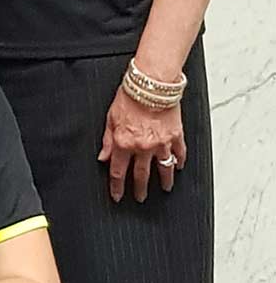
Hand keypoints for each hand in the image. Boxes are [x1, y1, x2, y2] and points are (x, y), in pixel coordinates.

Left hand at [99, 84, 184, 203]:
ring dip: (165, 181)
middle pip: (141, 175)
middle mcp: (143, 146)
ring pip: (164, 169)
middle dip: (140, 189)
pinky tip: (179, 166)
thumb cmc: (130, 96)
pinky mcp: (176, 135)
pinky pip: (179, 153)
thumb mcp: (110, 118)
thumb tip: (103, 158)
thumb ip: (107, 141)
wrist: (151, 83)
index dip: (117, 187)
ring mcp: (161, 143)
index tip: (117, 196)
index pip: (118, 172)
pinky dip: (179, 161)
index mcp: (124, 143)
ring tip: (166, 188)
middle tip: (140, 198)